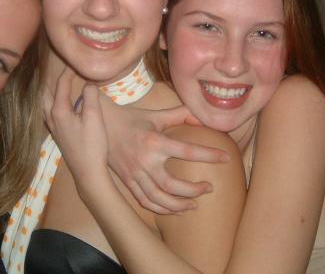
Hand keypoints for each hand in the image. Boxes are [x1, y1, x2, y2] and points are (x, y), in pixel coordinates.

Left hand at [45, 68, 110, 189]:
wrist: (88, 172)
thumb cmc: (93, 145)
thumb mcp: (95, 118)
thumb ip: (90, 97)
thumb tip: (88, 84)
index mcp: (59, 111)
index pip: (61, 85)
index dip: (68, 72)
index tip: (75, 63)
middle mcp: (51, 118)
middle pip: (45, 93)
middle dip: (49, 80)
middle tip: (55, 69)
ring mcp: (53, 128)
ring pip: (44, 104)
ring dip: (48, 91)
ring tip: (52, 82)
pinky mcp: (58, 134)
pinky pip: (48, 112)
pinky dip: (50, 102)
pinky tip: (57, 104)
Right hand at [101, 96, 230, 213]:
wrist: (98, 127)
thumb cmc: (130, 119)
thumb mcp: (156, 115)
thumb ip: (179, 114)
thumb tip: (201, 115)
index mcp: (155, 142)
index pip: (188, 151)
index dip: (209, 155)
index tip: (226, 158)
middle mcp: (145, 161)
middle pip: (174, 185)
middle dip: (194, 190)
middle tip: (209, 187)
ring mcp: (135, 174)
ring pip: (159, 198)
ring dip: (179, 205)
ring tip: (194, 204)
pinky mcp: (127, 182)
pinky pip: (145, 201)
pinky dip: (161, 209)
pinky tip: (174, 210)